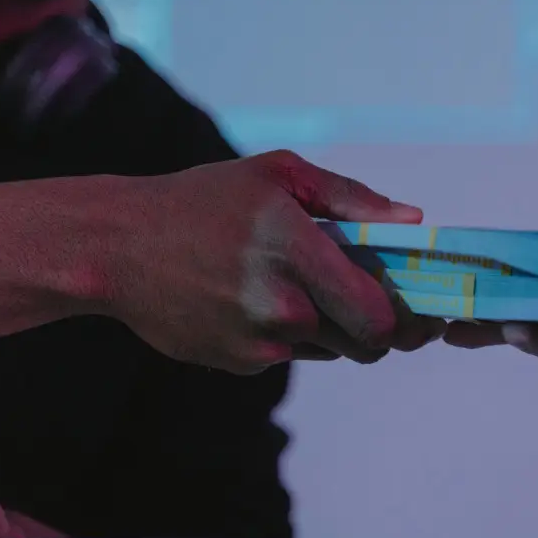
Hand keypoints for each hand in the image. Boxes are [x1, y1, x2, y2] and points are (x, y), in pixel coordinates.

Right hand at [100, 150, 445, 373]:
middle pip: (365, 345)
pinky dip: (290, 333)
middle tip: (370, 299)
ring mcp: (257, 342)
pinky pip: (289, 354)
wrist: (117, 247)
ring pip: (329, 350)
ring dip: (331, 325)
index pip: (378, 315)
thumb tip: (412, 220)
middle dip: (378, 328)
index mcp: (296, 252)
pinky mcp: (238, 363)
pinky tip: (255, 299)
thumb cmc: (204, 200)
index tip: (419, 310)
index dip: (407, 319)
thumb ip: (351, 198)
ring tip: (296, 284)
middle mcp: (281, 306)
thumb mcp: (278, 174)